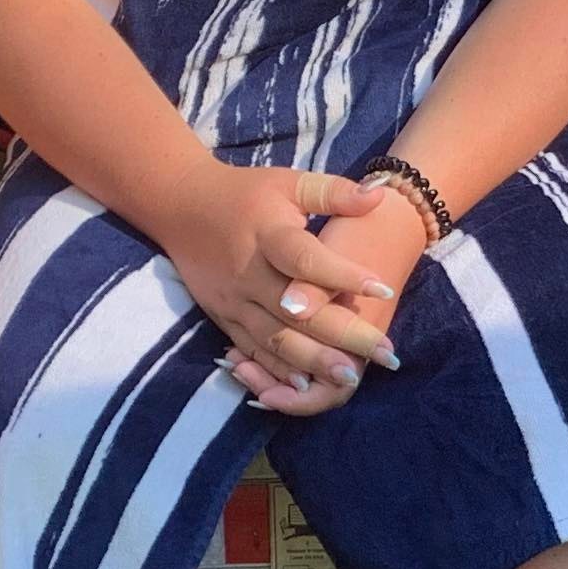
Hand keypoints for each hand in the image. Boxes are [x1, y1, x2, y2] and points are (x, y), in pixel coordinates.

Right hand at [170, 164, 402, 400]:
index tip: (384, 288)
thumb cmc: (245, 194)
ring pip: (275, 338)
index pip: (306, 259)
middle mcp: (248, 273)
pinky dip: (276, 371)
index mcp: (267, 235)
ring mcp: (233, 300)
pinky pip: (252, 350)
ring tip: (350, 377)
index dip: (344, 275)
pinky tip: (305, 386)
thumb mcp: (287, 182)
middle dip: (342, 335)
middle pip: (296, 311)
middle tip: (385, 354)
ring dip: (313, 361)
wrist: (181, 207)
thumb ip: (331, 191)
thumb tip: (378, 195)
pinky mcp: (223, 318)